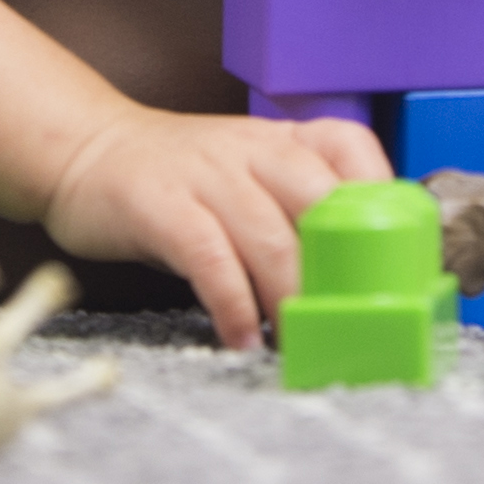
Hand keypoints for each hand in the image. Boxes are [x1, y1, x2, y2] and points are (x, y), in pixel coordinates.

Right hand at [33, 108, 387, 349]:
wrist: (86, 150)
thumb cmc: (180, 181)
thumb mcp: (244, 178)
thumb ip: (293, 214)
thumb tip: (355, 279)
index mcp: (279, 140)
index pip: (351, 148)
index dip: (383, 197)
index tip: (397, 258)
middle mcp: (250, 149)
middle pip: (319, 203)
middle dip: (343, 271)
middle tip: (352, 324)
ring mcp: (205, 174)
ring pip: (270, 237)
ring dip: (291, 300)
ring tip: (298, 344)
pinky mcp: (160, 205)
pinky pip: (210, 258)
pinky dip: (233, 305)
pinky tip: (241, 337)